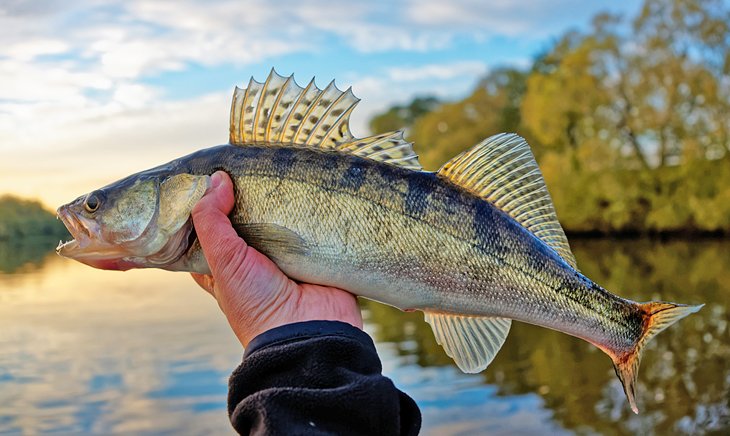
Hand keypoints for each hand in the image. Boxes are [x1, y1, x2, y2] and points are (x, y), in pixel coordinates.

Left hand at [190, 171, 362, 346]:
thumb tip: (217, 179)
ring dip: (280, 198)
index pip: (209, 229)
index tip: (208, 172)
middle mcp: (255, 259)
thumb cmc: (257, 304)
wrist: (310, 331)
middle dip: (247, 195)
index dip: (207, 204)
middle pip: (246, 217)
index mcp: (226, 266)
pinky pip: (311, 222)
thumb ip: (211, 220)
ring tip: (278, 165)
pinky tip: (306, 181)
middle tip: (248, 162)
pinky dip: (309, 206)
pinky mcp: (315, 252)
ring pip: (279, 218)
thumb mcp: (223, 261)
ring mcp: (287, 255)